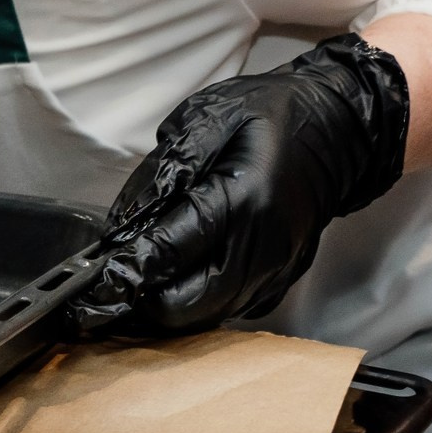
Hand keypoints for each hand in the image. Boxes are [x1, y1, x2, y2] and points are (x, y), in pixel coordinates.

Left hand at [70, 34, 410, 337]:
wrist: (338, 131)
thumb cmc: (272, 115)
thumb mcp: (208, 118)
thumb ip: (163, 171)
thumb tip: (125, 220)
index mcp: (243, 201)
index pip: (170, 253)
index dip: (125, 270)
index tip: (93, 278)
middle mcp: (263, 248)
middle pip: (185, 305)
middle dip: (141, 299)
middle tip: (111, 280)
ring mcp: (276, 273)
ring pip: (205, 317)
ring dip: (165, 304)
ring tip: (138, 276)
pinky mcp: (280, 283)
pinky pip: (227, 308)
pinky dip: (194, 300)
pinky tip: (176, 274)